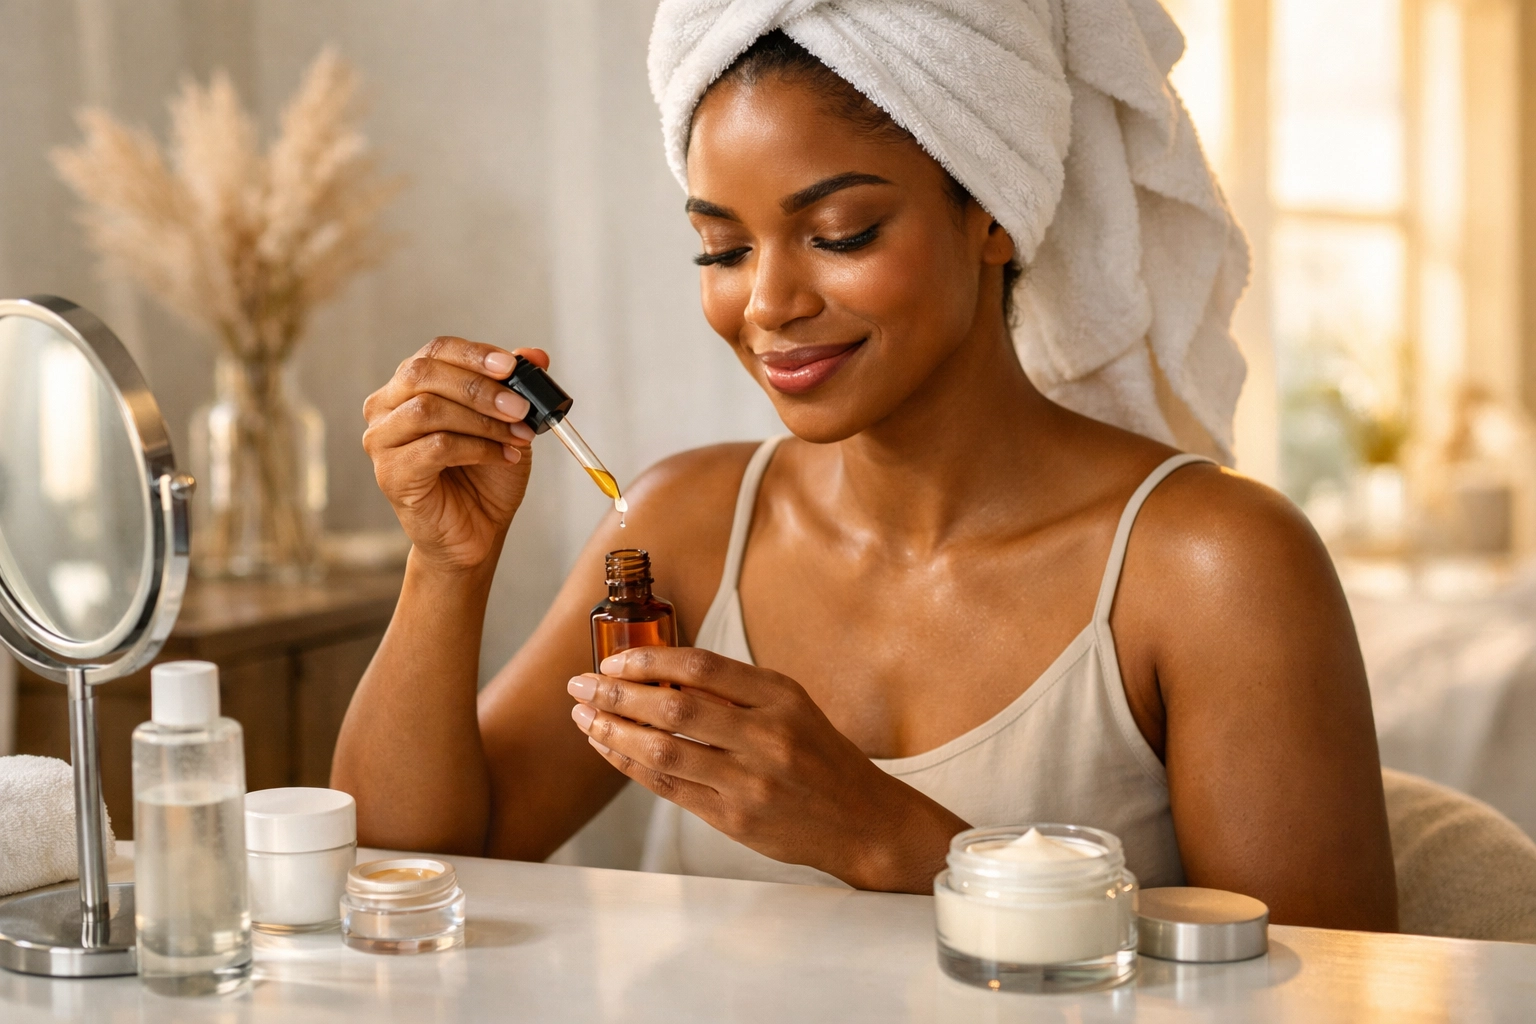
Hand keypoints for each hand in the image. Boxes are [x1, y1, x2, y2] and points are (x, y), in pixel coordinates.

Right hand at [363, 338, 543, 571]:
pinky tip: (503, 457)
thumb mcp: (508, 424)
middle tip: (521, 407)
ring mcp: (382, 441)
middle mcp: (386, 408)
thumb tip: (537, 355)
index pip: (435, 351)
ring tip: (518, 437)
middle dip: (480, 388)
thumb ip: (516, 387)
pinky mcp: (390, 474)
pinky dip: (477, 448)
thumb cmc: (485, 476)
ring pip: (428, 410)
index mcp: (410, 386)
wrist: (476, 533)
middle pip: (425, 375)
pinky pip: (435, 447)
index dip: (474, 354)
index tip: (512, 365)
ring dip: (482, 421)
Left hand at [566, 647, 969, 891]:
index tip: (614, 659)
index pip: (703, 668)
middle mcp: (766, 737)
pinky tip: (610, 747)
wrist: (861, 821)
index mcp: (781, 698)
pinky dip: (631, 765)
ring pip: (663, 750)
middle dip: (617, 693)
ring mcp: (749, 780)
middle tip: (581, 684)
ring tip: (585, 716)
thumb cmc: (820, 757)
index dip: (650, 660)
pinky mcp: (733, 817)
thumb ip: (737, 691)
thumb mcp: (792, 706)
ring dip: (614, 731)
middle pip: (674, 707)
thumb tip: (661, 670)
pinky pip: (668, 786)